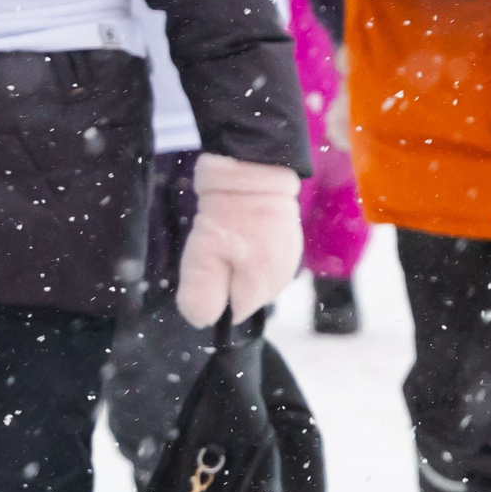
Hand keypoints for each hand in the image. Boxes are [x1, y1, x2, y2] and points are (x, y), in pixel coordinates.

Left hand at [175, 154, 304, 327]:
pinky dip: (247, 251)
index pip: (234, 313)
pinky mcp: (286, 242)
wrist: (253, 170)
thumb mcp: (204, 254)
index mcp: (262, 287)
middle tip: (214, 249)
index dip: (215, 295)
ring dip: (236, 263)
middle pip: (244, 295)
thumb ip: (203, 292)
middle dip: (225, 279)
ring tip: (227, 237)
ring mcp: (288, 259)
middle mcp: (281, 279)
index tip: (206, 270)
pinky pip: (261, 259)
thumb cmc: (226, 215)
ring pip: (252, 277)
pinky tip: (238, 232)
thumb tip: (202, 322)